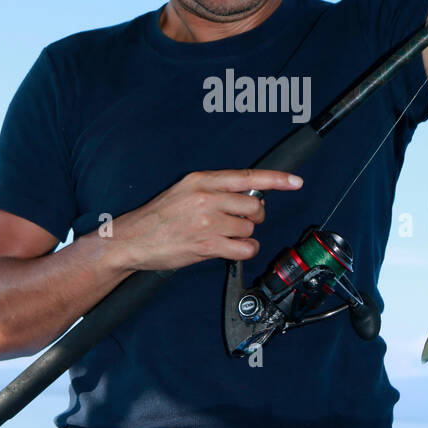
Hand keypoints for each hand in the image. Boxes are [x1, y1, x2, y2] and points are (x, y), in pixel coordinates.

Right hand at [112, 168, 302, 270]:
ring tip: (224, 236)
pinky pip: (244, 248)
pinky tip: (230, 249)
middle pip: (255, 205)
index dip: (277, 179)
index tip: (296, 181)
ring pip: (250, 228)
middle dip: (253, 216)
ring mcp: (208, 222)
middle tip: (240, 222)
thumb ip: (214, 189)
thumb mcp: (184, 190)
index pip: (248, 176)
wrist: (132, 239)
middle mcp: (207, 198)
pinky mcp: (207, 245)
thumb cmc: (158, 217)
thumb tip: (247, 195)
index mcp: (202, 180)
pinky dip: (243, 250)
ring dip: (244, 235)